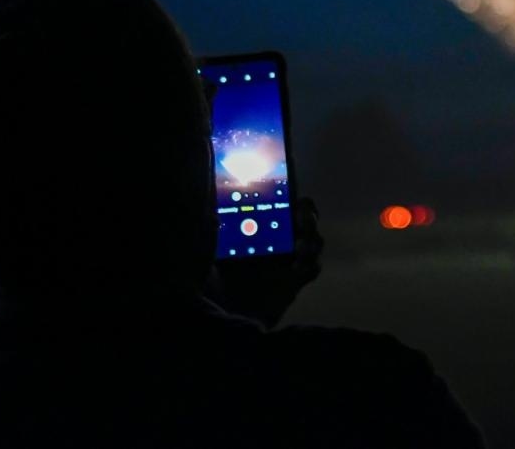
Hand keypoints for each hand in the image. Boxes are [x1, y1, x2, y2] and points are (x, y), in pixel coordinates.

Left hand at [208, 197, 322, 327]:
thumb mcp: (202, 260)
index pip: (275, 210)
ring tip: (304, 231)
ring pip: (312, 242)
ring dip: (312, 233)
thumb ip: (206, 237)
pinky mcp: (291, 285)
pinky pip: (311, 269)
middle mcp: (273, 248)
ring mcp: (284, 266)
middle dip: (306, 212)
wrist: (217, 329)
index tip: (289, 184)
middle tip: (301, 207)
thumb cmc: (207, 294)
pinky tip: (301, 260)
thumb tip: (210, 211)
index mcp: (253, 237)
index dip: (286, 195)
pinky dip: (311, 262)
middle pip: (300, 222)